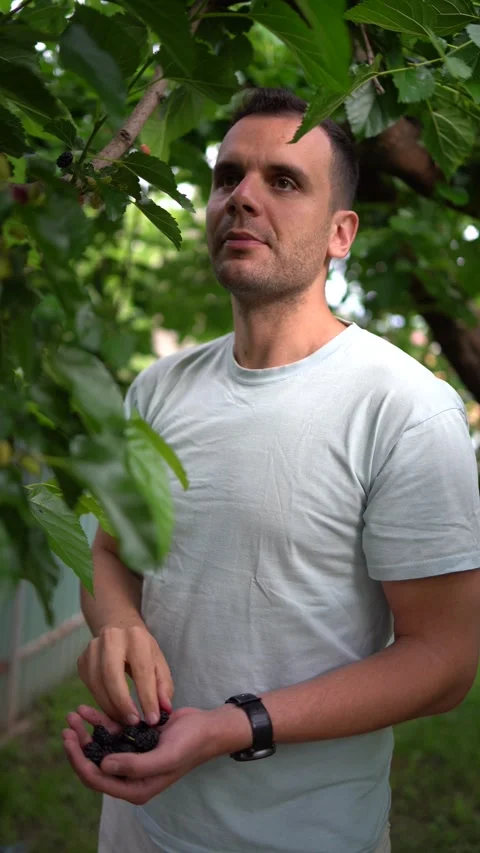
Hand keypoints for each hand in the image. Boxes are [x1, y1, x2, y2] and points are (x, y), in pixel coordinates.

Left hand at [62, 703, 249, 805]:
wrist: (208, 727)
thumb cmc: (190, 744)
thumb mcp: (165, 757)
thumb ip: (134, 766)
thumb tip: (102, 766)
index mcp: (135, 787)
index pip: (98, 780)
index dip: (79, 762)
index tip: (69, 741)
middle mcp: (130, 775)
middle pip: (94, 763)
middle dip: (79, 746)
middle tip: (67, 726)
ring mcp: (132, 756)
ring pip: (101, 746)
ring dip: (86, 731)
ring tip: (74, 713)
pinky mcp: (135, 739)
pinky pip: (112, 732)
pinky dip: (100, 721)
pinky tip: (89, 710)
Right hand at [77, 624, 173, 725]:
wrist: (118, 630)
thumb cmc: (142, 650)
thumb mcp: (158, 662)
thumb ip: (163, 685)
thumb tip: (165, 709)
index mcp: (136, 637)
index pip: (142, 670)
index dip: (147, 697)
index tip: (153, 719)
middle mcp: (111, 638)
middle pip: (111, 675)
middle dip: (123, 703)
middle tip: (133, 722)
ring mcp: (92, 648)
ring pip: (97, 683)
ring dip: (110, 707)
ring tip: (124, 720)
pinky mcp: (82, 660)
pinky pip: (89, 686)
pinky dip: (101, 702)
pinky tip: (112, 710)